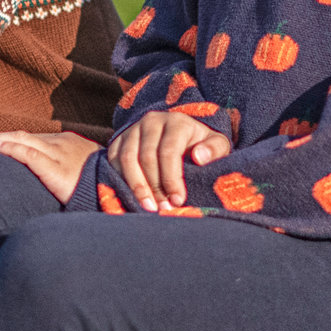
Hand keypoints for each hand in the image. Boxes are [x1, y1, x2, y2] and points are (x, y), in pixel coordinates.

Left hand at [0, 130, 99, 204]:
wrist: (121, 191)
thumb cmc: (103, 188)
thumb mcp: (84, 175)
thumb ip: (66, 174)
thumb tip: (52, 185)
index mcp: (65, 145)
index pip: (30, 139)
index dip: (7, 141)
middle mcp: (60, 144)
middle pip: (21, 136)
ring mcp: (59, 153)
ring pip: (21, 140)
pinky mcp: (57, 168)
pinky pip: (29, 153)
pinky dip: (10, 148)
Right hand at [107, 110, 227, 211]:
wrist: (179, 132)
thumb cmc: (200, 144)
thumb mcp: (217, 144)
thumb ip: (214, 149)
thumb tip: (199, 157)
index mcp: (177, 122)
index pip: (169, 152)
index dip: (171, 179)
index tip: (177, 200)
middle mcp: (152, 121)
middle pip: (147, 157)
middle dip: (154, 187)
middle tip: (162, 208)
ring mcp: (133, 129)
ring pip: (127, 159)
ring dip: (136, 186)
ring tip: (147, 206)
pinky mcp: (119, 139)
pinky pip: (114, 160)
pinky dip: (121, 179)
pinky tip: (133, 196)